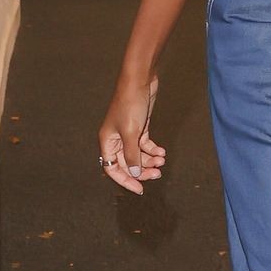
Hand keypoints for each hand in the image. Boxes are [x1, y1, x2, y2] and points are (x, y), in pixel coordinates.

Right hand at [97, 74, 163, 194]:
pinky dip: (153, 150)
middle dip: (142, 169)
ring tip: (162, 160)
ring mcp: (128, 133)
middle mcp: (116, 139)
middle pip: (127, 163)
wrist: (139, 81)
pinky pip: (145, 145)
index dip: (125, 180)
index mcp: (108, 142)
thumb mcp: (131, 133)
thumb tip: (135, 174)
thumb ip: (132, 156)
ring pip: (138, 155)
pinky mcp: (139, 127)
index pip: (112, 168)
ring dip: (150, 160)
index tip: (139, 189)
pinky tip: (162, 151)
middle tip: (157, 174)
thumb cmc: (130, 105)